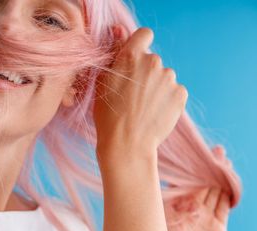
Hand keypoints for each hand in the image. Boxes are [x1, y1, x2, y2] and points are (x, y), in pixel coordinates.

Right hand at [93, 25, 187, 163]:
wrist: (127, 144)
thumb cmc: (108, 116)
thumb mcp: (102, 84)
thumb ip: (114, 58)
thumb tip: (121, 37)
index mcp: (131, 56)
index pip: (144, 34)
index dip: (140, 45)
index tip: (135, 59)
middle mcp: (153, 62)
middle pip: (153, 60)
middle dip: (145, 73)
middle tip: (133, 95)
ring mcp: (169, 78)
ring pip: (164, 77)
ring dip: (156, 87)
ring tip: (143, 108)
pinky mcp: (180, 94)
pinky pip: (174, 91)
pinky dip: (167, 100)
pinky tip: (154, 113)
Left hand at [164, 147, 231, 230]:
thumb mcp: (160, 221)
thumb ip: (162, 200)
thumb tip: (153, 173)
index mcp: (169, 207)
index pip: (178, 182)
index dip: (184, 167)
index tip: (188, 152)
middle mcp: (185, 210)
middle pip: (197, 183)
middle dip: (203, 167)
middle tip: (212, 151)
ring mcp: (202, 217)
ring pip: (212, 190)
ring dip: (217, 175)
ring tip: (222, 158)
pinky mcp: (217, 226)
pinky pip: (225, 204)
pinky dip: (228, 191)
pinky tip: (230, 177)